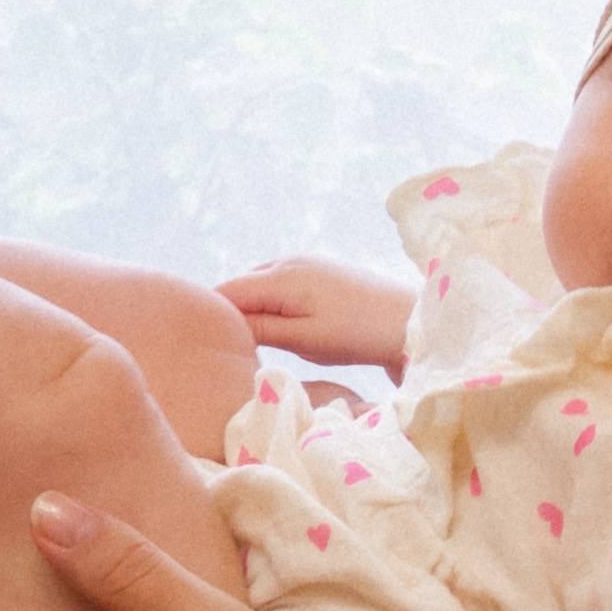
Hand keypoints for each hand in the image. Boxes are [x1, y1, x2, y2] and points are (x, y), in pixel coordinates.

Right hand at [216, 256, 414, 380]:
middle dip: (228, 314)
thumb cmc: (358, 334)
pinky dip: (270, 304)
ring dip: (250, 310)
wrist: (410, 320)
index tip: (201, 345)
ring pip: (257, 286)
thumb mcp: (304, 338)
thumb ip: (260, 328)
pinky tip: (278, 327)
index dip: (209, 318)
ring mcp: (303, 262)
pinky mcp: (317, 270)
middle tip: (223, 350)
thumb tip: (222, 324)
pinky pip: (277, 285)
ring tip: (249, 343)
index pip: (225, 292)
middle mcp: (287, 260)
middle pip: (239, 287)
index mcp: (281, 275)